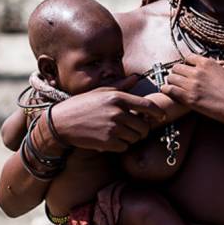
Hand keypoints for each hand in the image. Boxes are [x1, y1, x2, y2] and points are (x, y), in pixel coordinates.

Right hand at [48, 75, 165, 151]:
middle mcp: (117, 112)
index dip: (158, 113)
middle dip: (142, 130)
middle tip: (135, 129)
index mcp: (117, 97)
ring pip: (135, 138)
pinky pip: (124, 147)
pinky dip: (120, 145)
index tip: (161, 117)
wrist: (61, 122)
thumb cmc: (82, 105)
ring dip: (131, 138)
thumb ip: (121, 86)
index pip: (147, 106)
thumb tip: (136, 77)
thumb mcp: (101, 91)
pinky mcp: (107, 142)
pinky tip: (111, 140)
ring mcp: (112, 127)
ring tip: (119, 133)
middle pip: (143, 126)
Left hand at [160, 53, 223, 134]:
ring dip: (172, 81)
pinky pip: (169, 90)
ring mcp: (192, 85)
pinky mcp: (189, 99)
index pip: (188, 58)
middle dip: (178, 73)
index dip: (188, 64)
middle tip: (180, 80)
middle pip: (177, 67)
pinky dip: (167, 90)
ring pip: (171, 77)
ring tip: (174, 86)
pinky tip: (168, 92)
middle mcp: (197, 71)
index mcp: (208, 63)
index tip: (188, 70)